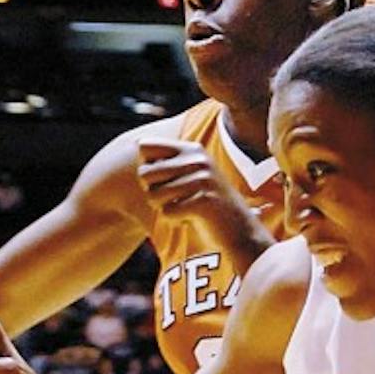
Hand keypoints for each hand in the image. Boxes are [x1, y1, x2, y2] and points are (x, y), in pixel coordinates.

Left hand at [137, 137, 260, 237]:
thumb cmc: (208, 204)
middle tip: (175, 199)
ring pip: (153, 195)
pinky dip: (175, 220)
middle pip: (145, 173)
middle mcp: (198, 160)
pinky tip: (193, 218)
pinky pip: (167, 212)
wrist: (240, 231)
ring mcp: (203, 180)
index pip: (144, 147)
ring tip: (184, 209)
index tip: (165, 180)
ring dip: (164, 208)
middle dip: (152, 192)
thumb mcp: (192, 175)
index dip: (147, 168)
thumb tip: (135, 142)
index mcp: (193, 149)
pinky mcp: (204, 201)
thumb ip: (167, 160)